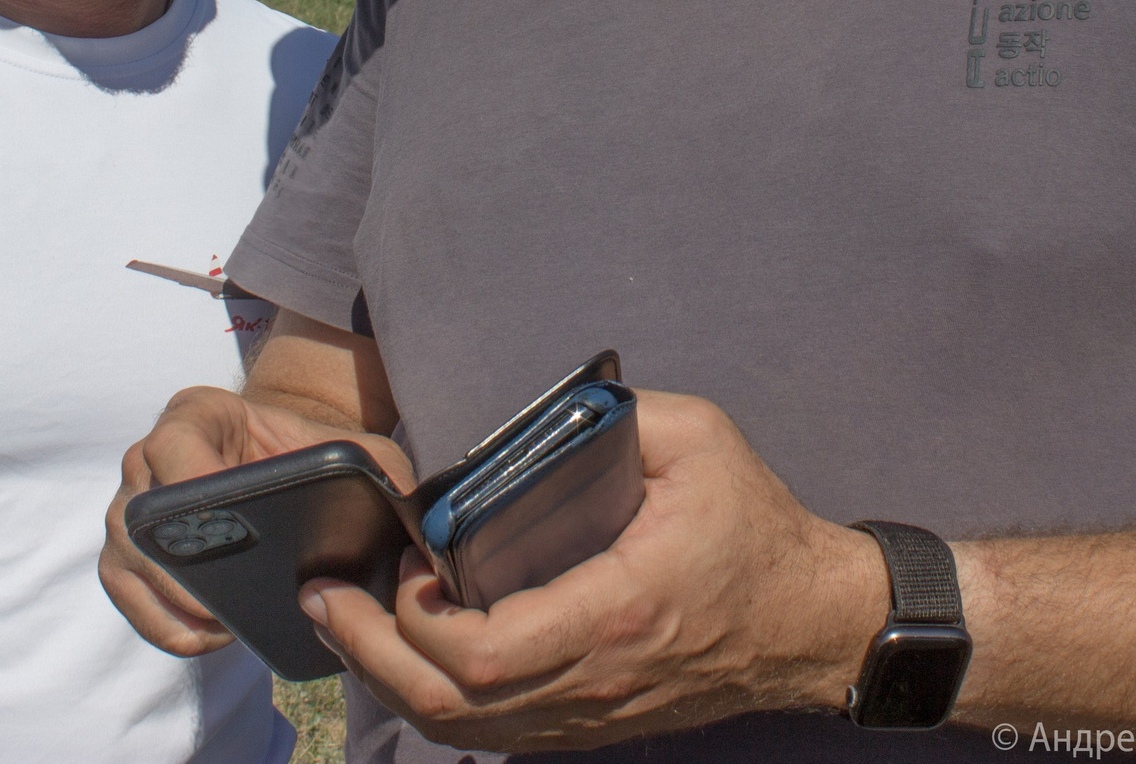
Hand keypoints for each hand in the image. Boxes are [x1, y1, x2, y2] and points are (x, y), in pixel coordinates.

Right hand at [100, 385, 413, 655]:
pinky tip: (213, 635)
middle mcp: (148, 458)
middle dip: (183, 569)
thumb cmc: (313, 454)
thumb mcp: (353, 448)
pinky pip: (130, 600)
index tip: (226, 523)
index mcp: (197, 415)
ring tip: (230, 624)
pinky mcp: (127, 557)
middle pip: (143, 517)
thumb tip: (398, 510)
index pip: (173, 442)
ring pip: (130, 564)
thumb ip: (379, 469)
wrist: (281, 466)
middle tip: (228, 603)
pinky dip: (167, 627)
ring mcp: (130, 510)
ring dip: (177, 605)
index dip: (191, 481)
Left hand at [301, 389, 888, 752]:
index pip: (485, 654)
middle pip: (451, 707)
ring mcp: (591, 714)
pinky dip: (436, 699)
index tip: (398, 566)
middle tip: (323, 600)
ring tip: (347, 622)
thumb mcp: (701, 440)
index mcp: (615, 612)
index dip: (416, 624)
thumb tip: (550, 404)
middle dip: (369, 658)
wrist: (812, 623)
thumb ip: (621, 412)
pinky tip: (406, 652)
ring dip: (392, 682)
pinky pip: (493, 734)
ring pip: (464, 733)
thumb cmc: (756, 529)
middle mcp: (594, 679)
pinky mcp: (591, 725)